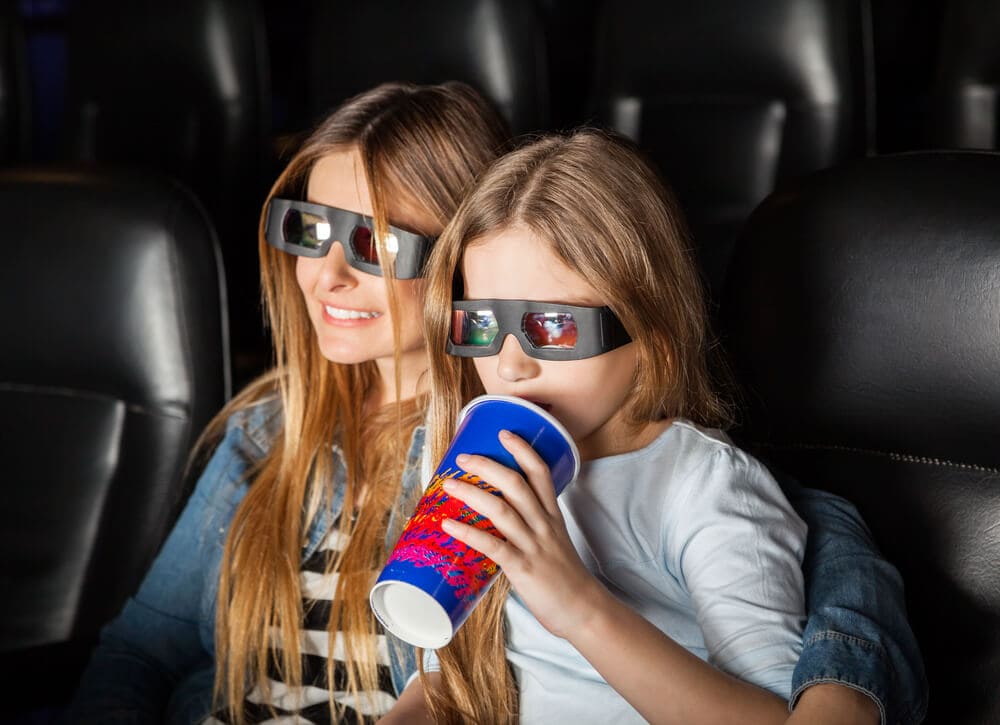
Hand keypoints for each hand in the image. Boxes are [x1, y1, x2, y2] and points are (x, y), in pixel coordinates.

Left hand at [441, 430, 605, 637]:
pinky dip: (468, 533)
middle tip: (463, 457)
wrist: (584, 611)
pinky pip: (492, 546)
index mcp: (552, 516)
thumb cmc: (564, 577)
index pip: (541, 472)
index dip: (522, 450)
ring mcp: (534, 545)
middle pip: (516, 484)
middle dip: (487, 466)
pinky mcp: (523, 568)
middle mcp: (544, 525)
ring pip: (501, 510)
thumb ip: (530, 527)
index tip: (503, 433)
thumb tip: (496, 520)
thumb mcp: (553, 542)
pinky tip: (448, 525)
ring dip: (471, 493)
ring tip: (448, 484)